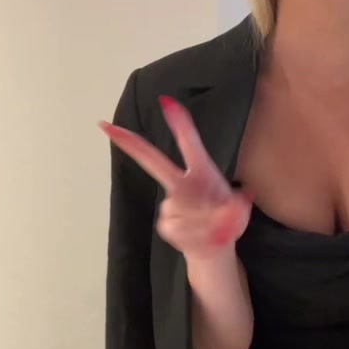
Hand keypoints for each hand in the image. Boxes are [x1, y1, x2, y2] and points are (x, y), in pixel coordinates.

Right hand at [99, 95, 251, 259]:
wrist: (216, 248)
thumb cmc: (228, 221)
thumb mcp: (241, 211)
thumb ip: (238, 205)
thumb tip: (235, 201)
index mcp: (202, 172)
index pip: (189, 144)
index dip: (179, 123)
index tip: (166, 101)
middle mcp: (182, 183)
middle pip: (153, 161)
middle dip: (130, 144)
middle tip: (107, 127)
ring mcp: (171, 203)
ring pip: (178, 209)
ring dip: (201, 222)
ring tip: (214, 228)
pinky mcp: (165, 224)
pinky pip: (177, 227)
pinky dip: (194, 235)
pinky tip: (201, 236)